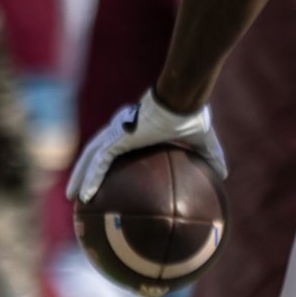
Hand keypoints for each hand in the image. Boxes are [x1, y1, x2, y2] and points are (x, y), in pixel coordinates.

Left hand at [67, 93, 226, 202]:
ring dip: (78, 176)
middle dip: (84, 170)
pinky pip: (98, 163)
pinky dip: (89, 178)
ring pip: (89, 157)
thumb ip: (209, 156)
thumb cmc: (190, 114)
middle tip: (79, 191)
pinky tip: (83, 197)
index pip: (118, 147)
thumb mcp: (202, 141)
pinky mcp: (116, 138)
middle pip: (96, 153)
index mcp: (137, 131)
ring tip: (71, 197)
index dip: (109, 162)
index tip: (106, 178)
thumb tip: (224, 174)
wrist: (181, 99)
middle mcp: (121, 130)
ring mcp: (116, 133)